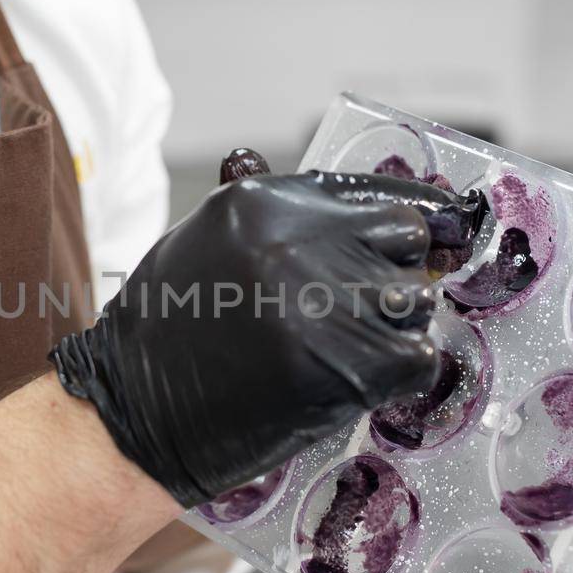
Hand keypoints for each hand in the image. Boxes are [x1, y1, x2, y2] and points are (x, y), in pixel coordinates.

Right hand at [50, 150, 486, 505]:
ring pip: (415, 303)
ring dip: (393, 331)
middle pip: (407, 241)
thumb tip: (255, 154)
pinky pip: (417, 360)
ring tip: (339, 352)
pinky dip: (397, 377)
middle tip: (361, 310)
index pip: (378, 192)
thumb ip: (251, 205)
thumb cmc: (165, 336)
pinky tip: (355, 383)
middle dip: (393, 273)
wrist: (135, 419)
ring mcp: (327, 304)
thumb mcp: (200, 242)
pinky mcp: (348, 366)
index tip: (438, 229)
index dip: (412, 216)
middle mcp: (301, 242)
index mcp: (265, 202)